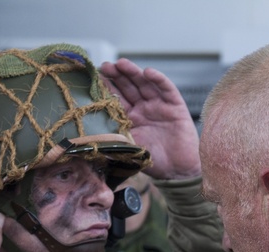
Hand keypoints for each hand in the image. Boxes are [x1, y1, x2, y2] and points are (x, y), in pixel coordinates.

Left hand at [100, 59, 200, 179]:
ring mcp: (159, 105)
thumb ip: (116, 136)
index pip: (117, 98)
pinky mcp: (175, 106)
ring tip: (121, 63)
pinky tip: (148, 72)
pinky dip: (158, 80)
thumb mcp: (129, 148)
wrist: (178, 171)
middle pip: (129, 87)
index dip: (107, 87)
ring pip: (144, 84)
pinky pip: (167, 89)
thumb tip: (90, 132)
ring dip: (133, 73)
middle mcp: (144, 108)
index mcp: (131, 118)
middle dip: (117, 75)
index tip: (95, 77)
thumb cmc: (154, 162)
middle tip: (105, 66)